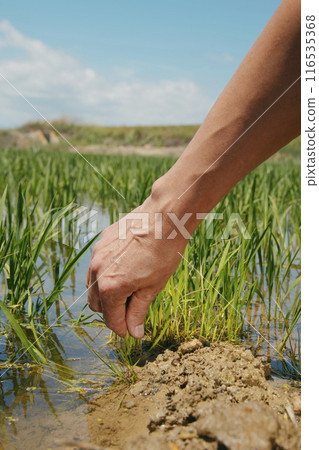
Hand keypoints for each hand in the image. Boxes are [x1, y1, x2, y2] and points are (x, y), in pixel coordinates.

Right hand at [86, 196, 187, 337]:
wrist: (164, 218)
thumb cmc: (163, 253)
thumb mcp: (153, 287)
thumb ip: (138, 311)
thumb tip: (134, 333)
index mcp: (110, 288)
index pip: (111, 319)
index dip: (121, 329)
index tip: (130, 331)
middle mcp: (97, 271)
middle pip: (97, 304)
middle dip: (111, 312)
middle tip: (130, 311)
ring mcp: (97, 255)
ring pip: (93, 285)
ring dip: (106, 293)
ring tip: (127, 290)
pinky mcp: (101, 242)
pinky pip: (98, 265)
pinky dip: (106, 274)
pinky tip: (125, 268)